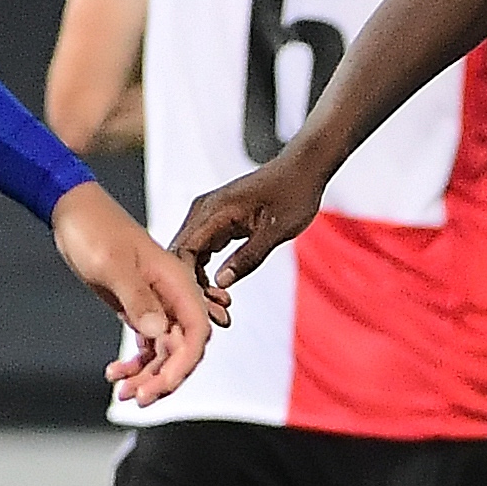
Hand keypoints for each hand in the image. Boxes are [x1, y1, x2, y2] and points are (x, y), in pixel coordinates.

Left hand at [52, 181, 219, 405]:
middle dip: (164, 378)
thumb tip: (158, 335)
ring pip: (165, 351)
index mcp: (176, 282)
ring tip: (124, 393)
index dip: (184, 365)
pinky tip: (115, 374)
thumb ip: (138, 299)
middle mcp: (172, 295)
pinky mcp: (139, 308)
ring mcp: (156, 303)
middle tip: (138, 397)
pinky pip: (147, 344)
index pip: (196, 332)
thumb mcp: (112, 265)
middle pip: (183, 348)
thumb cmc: (94, 231)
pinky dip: (135, 363)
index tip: (161, 386)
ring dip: (148, 375)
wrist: (74, 214)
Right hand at [172, 153, 330, 301]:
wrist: (304, 168)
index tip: (205, 308)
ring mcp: (208, 214)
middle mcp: (204, 210)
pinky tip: (219, 292)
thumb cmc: (294, 193)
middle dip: (194, 288)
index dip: (189, 282)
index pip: (184, 251)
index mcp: (214, 210)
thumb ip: (249, 257)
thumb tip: (222, 282)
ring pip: (191, 255)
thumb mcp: (276, 231)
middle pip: (183, 255)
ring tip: (221, 309)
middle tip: (216, 317)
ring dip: (199, 282)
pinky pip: (202, 249)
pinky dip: (206, 271)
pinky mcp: (217, 220)